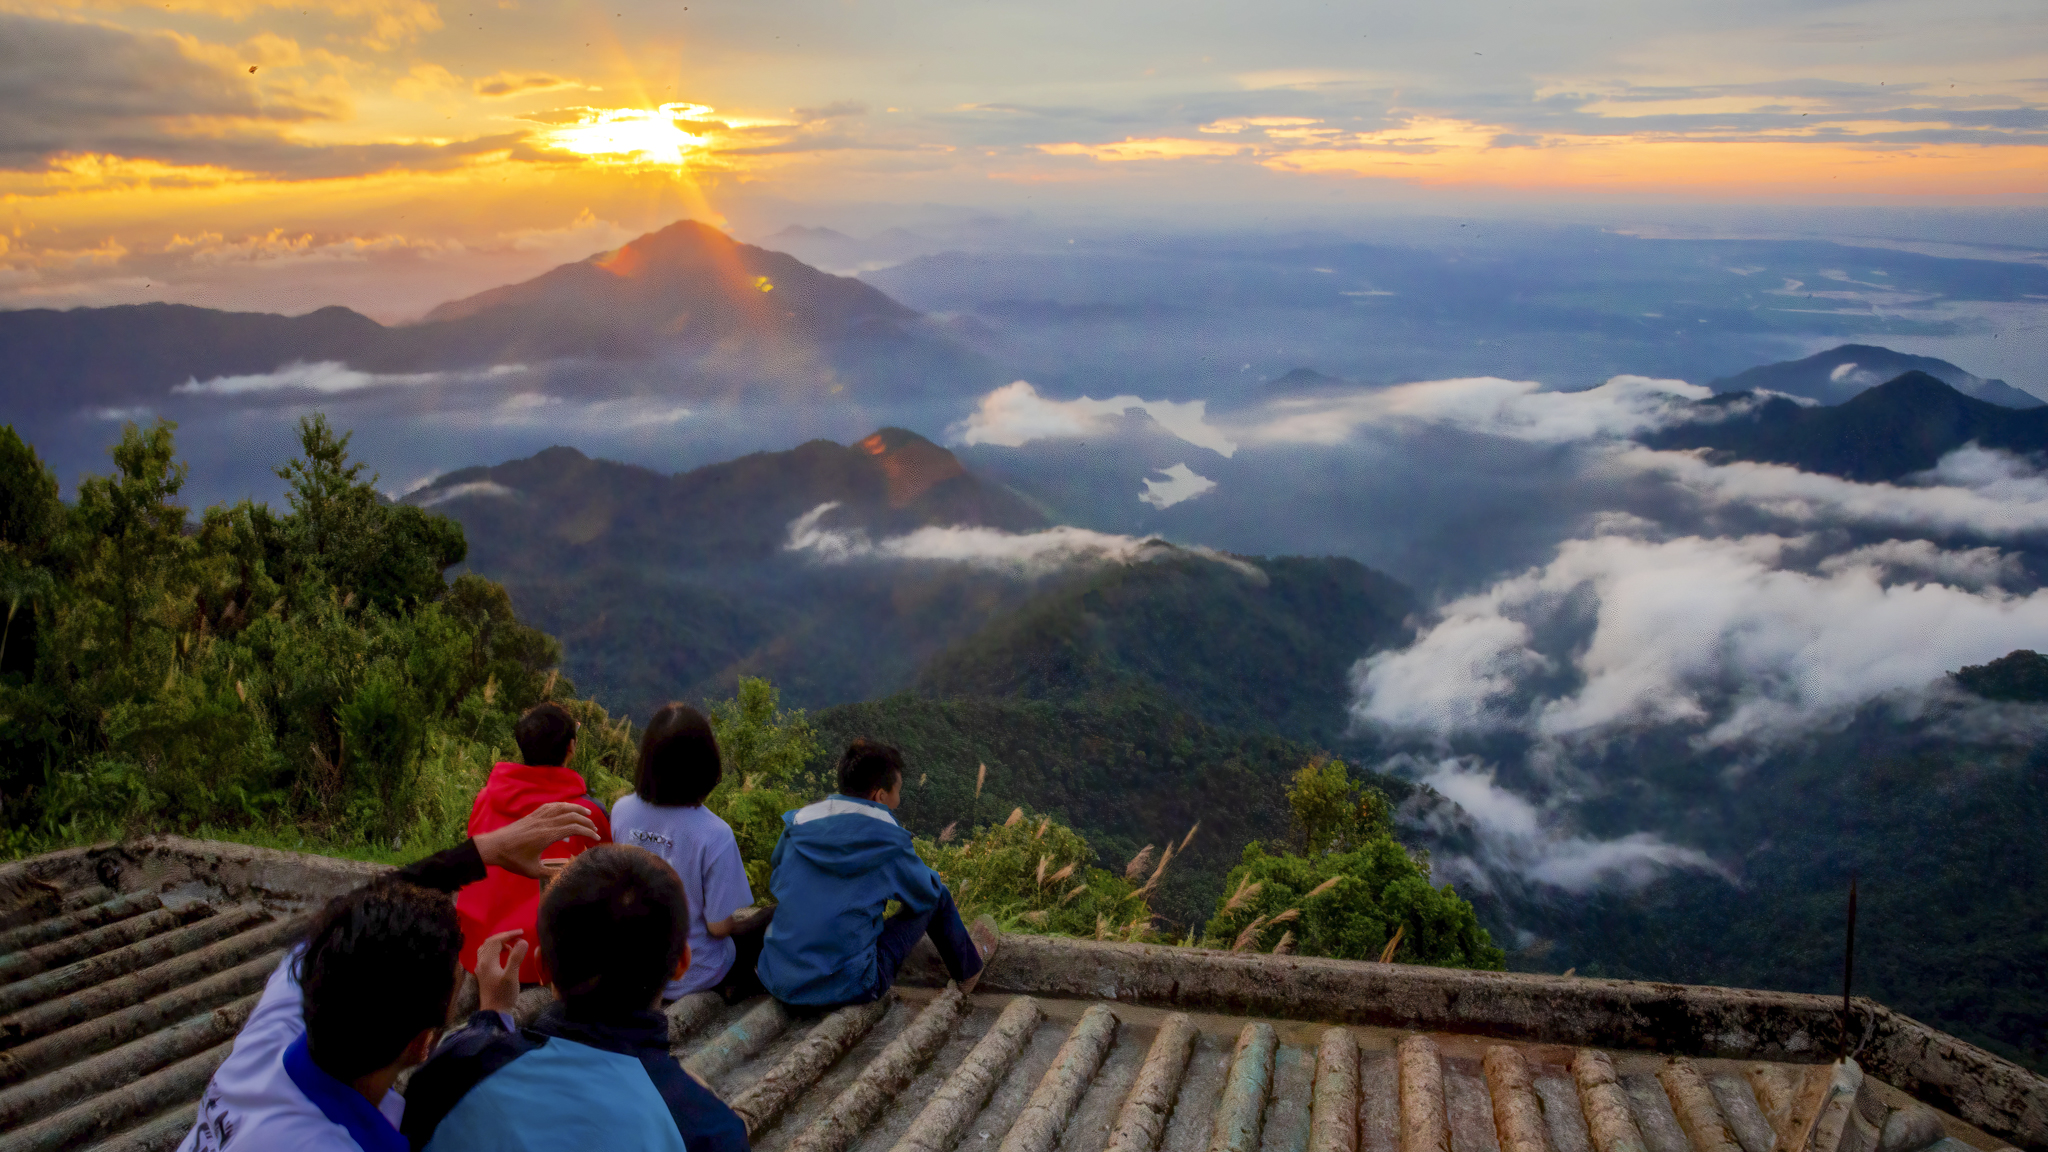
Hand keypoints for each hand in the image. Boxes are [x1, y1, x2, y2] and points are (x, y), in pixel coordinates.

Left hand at [474, 802, 599, 877]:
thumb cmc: (513, 859)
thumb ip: (551, 873)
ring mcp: (538, 816)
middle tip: (594, 829)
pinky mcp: (533, 815)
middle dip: (586, 822)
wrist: (494, 846)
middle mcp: (545, 822)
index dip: (587, 832)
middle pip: (571, 816)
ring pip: (562, 807)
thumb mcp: (532, 871)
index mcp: (547, 835)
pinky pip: (551, 806)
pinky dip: (563, 805)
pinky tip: (567, 808)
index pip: (573, 829)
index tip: (596, 838)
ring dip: (577, 809)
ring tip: (587, 814)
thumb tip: (568, 874)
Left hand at [476, 929, 528, 1014]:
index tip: (522, 933)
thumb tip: (522, 941)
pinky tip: (504, 955)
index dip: (509, 934)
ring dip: (498, 943)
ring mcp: (481, 968)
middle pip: (489, 942)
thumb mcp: (512, 976)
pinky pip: (486, 955)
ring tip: (511, 944)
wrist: (494, 1012)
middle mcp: (481, 962)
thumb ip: (516, 958)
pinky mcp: (483, 974)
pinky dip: (495, 950)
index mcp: (487, 961)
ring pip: (486, 948)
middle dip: (504, 936)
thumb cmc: (504, 995)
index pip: (496, 941)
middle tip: (518, 936)